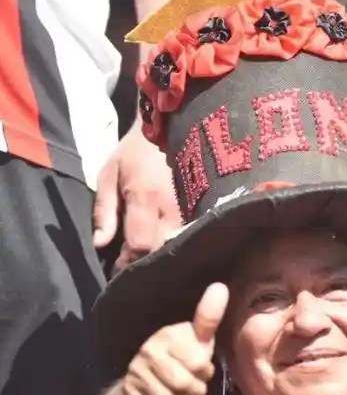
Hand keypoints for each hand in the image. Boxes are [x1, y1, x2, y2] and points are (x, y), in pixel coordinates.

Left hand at [93, 119, 181, 271]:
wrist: (167, 130)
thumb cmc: (133, 153)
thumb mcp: (108, 175)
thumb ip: (104, 210)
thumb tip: (100, 243)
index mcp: (145, 199)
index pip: (141, 244)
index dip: (129, 260)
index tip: (119, 264)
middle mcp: (171, 208)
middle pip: (160, 249)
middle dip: (144, 258)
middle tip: (130, 258)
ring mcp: (189, 209)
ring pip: (176, 244)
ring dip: (159, 251)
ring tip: (146, 249)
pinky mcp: (198, 208)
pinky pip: (186, 234)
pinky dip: (173, 242)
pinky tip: (163, 240)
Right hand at [121, 283, 228, 394]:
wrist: (146, 383)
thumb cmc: (181, 358)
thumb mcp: (198, 339)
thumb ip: (209, 317)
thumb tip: (221, 287)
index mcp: (165, 336)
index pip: (198, 363)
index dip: (205, 371)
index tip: (202, 368)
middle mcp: (146, 353)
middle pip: (186, 385)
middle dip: (198, 391)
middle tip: (198, 388)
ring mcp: (135, 376)